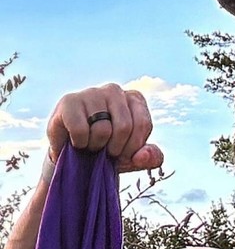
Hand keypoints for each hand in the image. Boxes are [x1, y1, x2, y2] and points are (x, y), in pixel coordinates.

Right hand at [46, 83, 162, 172]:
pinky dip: (79, 142)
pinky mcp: (69, 101)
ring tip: (90, 143)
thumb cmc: (108, 151)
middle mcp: (114, 90)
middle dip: (115, 148)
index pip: (143, 124)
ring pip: (102, 130)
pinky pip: (81, 130)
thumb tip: (143, 155)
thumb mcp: (134, 158)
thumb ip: (150, 158)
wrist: (75, 157)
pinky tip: (76, 140)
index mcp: (135, 99)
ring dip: (96, 146)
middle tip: (104, 149)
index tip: (122, 151)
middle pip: (124, 127)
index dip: (132, 147)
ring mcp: (91, 92)